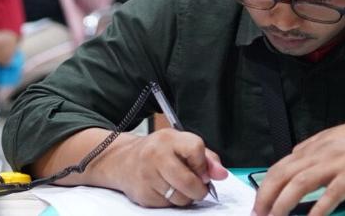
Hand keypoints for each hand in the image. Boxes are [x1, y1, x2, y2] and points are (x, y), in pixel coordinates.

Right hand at [103, 129, 227, 206]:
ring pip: (181, 198)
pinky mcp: (143, 194)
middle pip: (189, 182)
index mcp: (169, 139)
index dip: (203, 164)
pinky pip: (168, 206)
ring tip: (177, 186)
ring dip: (185, 197)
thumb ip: (206, 158)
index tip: (201, 169)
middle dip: (199, 189)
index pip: (196, 149)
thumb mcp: (181, 144)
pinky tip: (164, 189)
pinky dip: (171, 201)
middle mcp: (156, 155)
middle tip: (197, 186)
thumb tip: (222, 174)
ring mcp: (147, 176)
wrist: (123, 161)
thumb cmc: (157, 152)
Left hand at [252, 110, 344, 215]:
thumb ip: (312, 149)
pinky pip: (331, 194)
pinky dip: (318, 209)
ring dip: (283, 203)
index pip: (279, 166)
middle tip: (258, 214)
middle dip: (266, 196)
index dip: (265, 186)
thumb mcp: (332, 138)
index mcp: (312, 147)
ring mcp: (335, 163)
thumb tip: (293, 157)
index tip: (258, 203)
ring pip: (300, 183)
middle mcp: (319, 153)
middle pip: (283, 175)